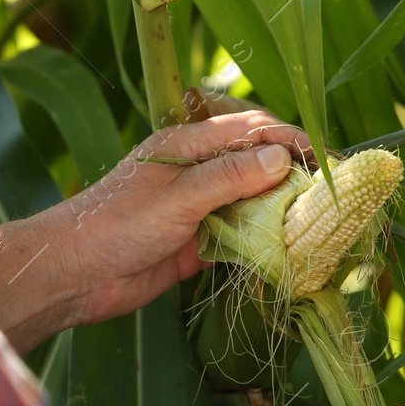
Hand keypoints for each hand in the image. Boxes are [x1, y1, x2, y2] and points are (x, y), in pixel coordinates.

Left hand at [0, 110, 309, 350]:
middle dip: (293, 173)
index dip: (291, 138)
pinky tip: (289, 252)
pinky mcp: (194, 245)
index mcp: (187, 145)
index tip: (327, 158)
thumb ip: (228, 177)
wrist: (72, 276)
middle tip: (332, 193)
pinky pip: (238, 237)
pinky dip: (263, 243)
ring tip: (321, 223)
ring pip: (250, 201)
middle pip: (255, 163)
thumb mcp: (177, 196)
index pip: (251, 129)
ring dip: (281, 210)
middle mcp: (195, 172)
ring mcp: (196, 209)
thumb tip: (280, 156)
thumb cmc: (115, 225)